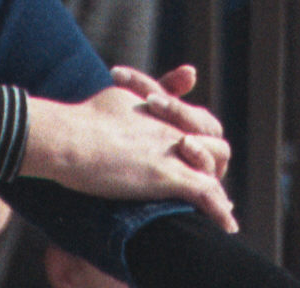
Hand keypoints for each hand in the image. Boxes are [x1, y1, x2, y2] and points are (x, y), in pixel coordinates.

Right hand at [18, 86, 235, 230]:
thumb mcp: (127, 95)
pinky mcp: (166, 175)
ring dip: (217, 182)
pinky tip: (227, 225)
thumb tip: (188, 74)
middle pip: (215, 138)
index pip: (201, 121)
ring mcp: (172, 150)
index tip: (197, 158)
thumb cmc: (88, 118)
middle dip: (212, 159)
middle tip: (204, 181)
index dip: (202, 138)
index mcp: (165, 110)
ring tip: (221, 207)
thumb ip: (158, 88)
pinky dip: (218, 209)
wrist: (72, 136)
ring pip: (216, 163)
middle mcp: (174, 126)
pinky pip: (204, 193)